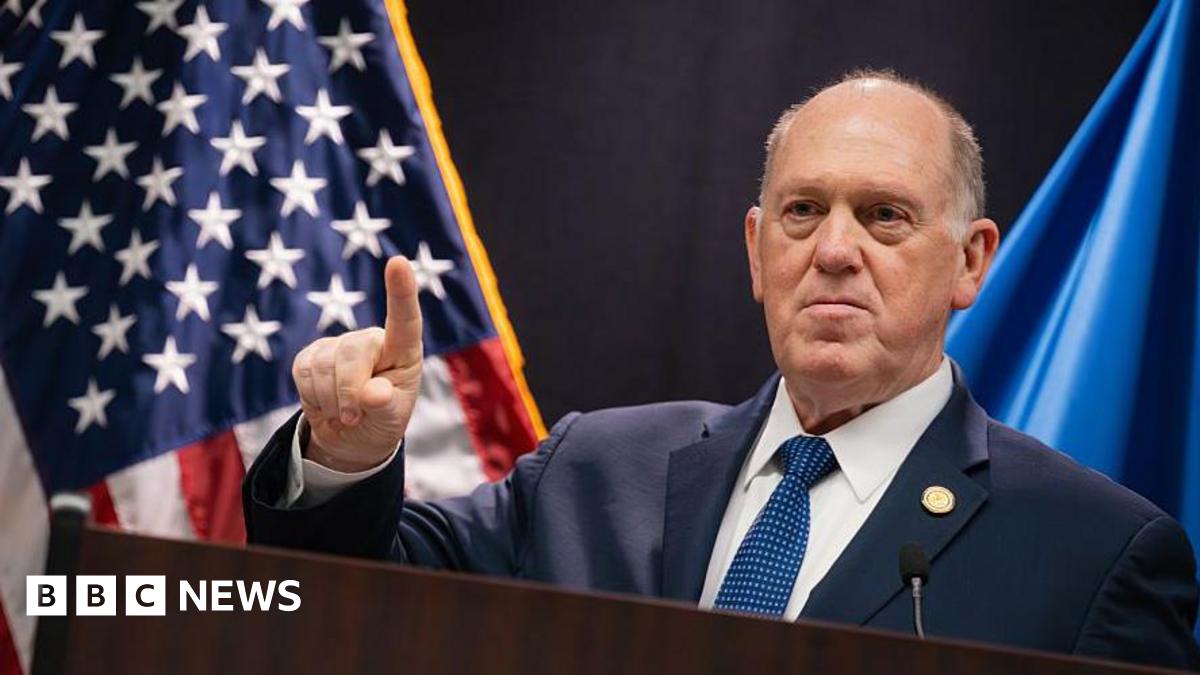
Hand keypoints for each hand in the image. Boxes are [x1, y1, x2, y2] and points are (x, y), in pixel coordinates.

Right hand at [291, 256, 422, 471]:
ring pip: (323, 364)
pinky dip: (312, 396)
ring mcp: (340, 344)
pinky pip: (302, 371)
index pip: (404, 320)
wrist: (352, 437)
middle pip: (351, 352)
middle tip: (353, 418)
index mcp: (402, 351)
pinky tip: (325, 403)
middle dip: (348, 391)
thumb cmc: (383, 421)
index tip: (397, 262)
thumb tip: (373, 393)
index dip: (401, 291)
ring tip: (344, 415)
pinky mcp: (312, 354)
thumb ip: (385, 405)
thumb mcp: (391, 419)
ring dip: (330, 400)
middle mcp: (372, 340)